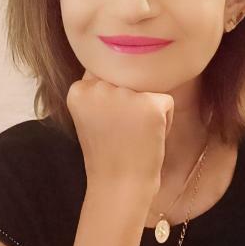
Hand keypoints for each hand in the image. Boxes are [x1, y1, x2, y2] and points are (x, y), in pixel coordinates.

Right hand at [66, 71, 174, 196]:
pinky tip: (148, 138)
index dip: (112, 102)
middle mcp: (99, 87)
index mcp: (78, 90)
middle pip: (128, 80)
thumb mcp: (91, 116)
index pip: (105, 76)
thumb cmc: (108, 154)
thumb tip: (126, 59)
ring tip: (134, 136)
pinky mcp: (150, 104)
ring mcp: (125, 95)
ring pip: (148, 89)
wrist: (120, 186)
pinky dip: (165, 120)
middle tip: (121, 134)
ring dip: (147, 111)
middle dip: (131, 104)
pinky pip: (166, 102)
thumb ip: (99, 90)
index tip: (106, 127)